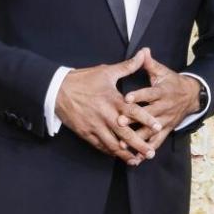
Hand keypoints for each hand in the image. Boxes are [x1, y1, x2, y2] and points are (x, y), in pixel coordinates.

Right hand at [54, 47, 163, 165]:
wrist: (57, 90)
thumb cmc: (83, 79)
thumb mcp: (106, 71)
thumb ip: (128, 66)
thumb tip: (144, 53)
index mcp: (112, 100)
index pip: (133, 112)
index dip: (146, 119)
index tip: (157, 127)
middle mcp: (105, 115)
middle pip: (125, 133)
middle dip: (139, 144)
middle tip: (151, 153)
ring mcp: (94, 126)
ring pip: (112, 144)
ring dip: (125, 154)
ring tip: (136, 160)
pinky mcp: (85, 133)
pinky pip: (100, 146)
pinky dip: (110, 152)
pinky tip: (118, 155)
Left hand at [117, 48, 200, 161]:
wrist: (191, 96)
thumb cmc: (171, 82)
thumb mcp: (162, 72)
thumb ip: (149, 64)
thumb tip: (143, 50)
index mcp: (161, 92)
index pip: (148, 93)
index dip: (138, 95)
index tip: (127, 98)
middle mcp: (163, 108)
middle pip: (147, 114)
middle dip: (133, 120)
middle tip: (119, 123)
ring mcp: (165, 121)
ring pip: (150, 131)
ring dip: (137, 138)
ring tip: (123, 144)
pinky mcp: (166, 131)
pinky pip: (156, 142)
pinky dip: (147, 151)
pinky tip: (136, 158)